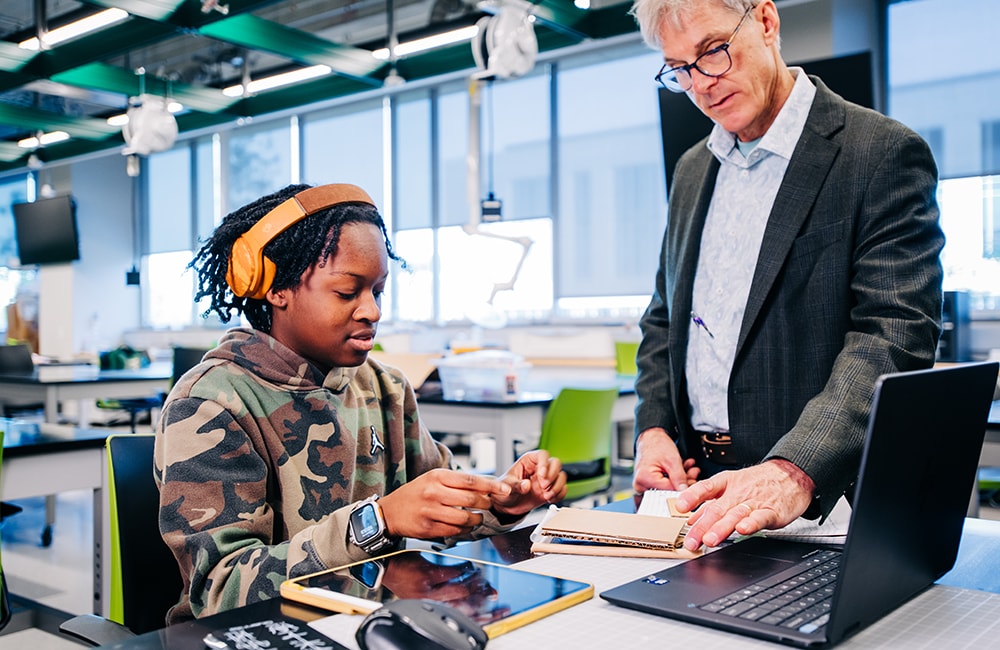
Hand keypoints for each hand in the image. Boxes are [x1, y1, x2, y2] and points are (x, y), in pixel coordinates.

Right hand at [379, 469, 509, 538]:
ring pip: (465, 518)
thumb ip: (457, 482)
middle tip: (489, 505)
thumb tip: (486, 485)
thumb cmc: (416, 493)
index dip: (491, 486)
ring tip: (477, 517)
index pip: (471, 480)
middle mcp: (434, 493)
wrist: (390, 512)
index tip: (505, 489)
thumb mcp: (433, 479)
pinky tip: (465, 527)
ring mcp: (430, 512)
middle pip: (471, 500)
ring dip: (477, 520)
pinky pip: (455, 532)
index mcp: (437, 477)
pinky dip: (465, 531)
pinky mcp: (428, 528)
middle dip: (485, 504)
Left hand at [491, 450, 566, 516]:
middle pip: (556, 463)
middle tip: (543, 486)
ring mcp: (546, 479)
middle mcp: (539, 468)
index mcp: (528, 461)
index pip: (542, 455)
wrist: (506, 506)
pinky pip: (562, 489)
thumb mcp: (505, 487)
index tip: (541, 475)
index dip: (544, 463)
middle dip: (552, 476)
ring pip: (561, 476)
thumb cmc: (503, 491)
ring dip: (557, 487)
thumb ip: (516, 486)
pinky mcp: (550, 490)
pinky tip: (549, 499)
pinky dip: (559, 495)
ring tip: (546, 495)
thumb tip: (526, 485)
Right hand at [632, 427, 699, 492]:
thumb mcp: (672, 460)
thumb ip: (679, 478)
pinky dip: (675, 478)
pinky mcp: (649, 485)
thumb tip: (686, 491)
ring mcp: (644, 486)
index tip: (693, 481)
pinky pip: (665, 486)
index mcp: (644, 479)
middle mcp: (641, 485)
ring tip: (688, 468)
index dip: (683, 487)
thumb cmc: (657, 445)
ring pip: (668, 488)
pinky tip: (682, 471)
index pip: (668, 491)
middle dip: (683, 482)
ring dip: (681, 479)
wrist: (650, 439)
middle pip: (668, 491)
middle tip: (693, 473)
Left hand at [675, 459, 815, 550]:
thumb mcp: (731, 486)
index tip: (679, 506)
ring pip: (735, 515)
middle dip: (702, 527)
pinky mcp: (772, 511)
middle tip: (691, 541)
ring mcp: (755, 502)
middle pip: (717, 509)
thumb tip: (690, 519)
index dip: (692, 496)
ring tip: (710, 540)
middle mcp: (738, 493)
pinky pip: (760, 517)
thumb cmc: (758, 483)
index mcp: (726, 484)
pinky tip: (743, 530)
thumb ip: (710, 503)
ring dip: (721, 528)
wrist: (791, 474)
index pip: (706, 488)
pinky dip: (751, 524)